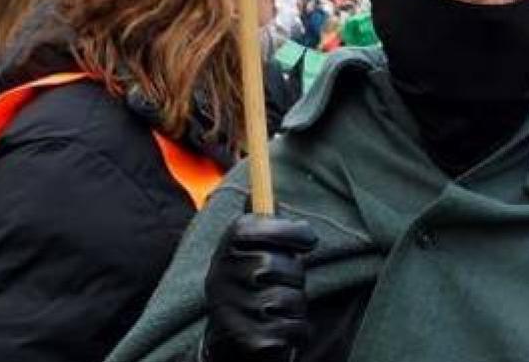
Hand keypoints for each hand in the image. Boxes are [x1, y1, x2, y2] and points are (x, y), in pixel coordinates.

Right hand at [202, 214, 317, 361]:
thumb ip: (259, 224)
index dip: (287, 231)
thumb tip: (256, 185)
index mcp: (224, 252)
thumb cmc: (250, 287)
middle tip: (281, 284)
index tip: (308, 239)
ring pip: (290, 299)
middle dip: (292, 276)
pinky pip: (295, 329)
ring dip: (295, 306)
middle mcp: (220, 281)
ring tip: (276, 310)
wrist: (229, 343)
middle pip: (278, 265)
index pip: (252, 228)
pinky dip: (297, 331)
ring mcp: (233, 313)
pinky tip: (279, 331)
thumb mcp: (247, 253)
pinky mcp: (250, 342)